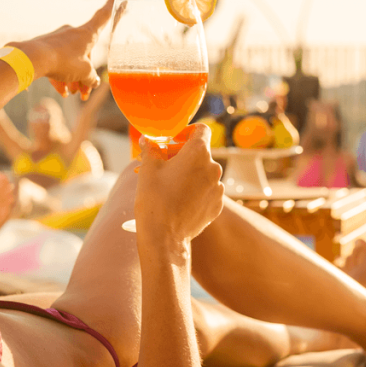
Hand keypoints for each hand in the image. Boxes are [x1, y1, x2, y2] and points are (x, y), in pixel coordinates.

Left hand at [19, 0, 118, 98]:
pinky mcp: (45, 46)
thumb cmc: (63, 61)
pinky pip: (57, 62)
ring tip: (72, 93)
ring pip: (71, 60)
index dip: (113, 4)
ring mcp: (58, 39)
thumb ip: (91, 78)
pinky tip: (60, 90)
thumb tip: (93, 82)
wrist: (32, 59)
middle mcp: (73, 32)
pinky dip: (60, 75)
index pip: (104, 16)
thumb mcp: (84, 73)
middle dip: (86, 74)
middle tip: (85, 93)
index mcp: (87, 33)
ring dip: (73, 78)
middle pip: (86, 54)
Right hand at [133, 124, 224, 244]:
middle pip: (200, 153)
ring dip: (189, 174)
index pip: (201, 130)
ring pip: (203, 173)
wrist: (164, 236)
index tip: (173, 141)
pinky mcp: (217, 205)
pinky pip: (207, 191)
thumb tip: (148, 140)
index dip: (186, 132)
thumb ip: (151, 149)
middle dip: (182, 155)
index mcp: (198, 152)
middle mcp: (213, 167)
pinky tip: (179, 200)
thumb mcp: (148, 169)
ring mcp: (217, 188)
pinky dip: (195, 191)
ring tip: (169, 185)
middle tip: (162, 164)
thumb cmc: (154, 199)